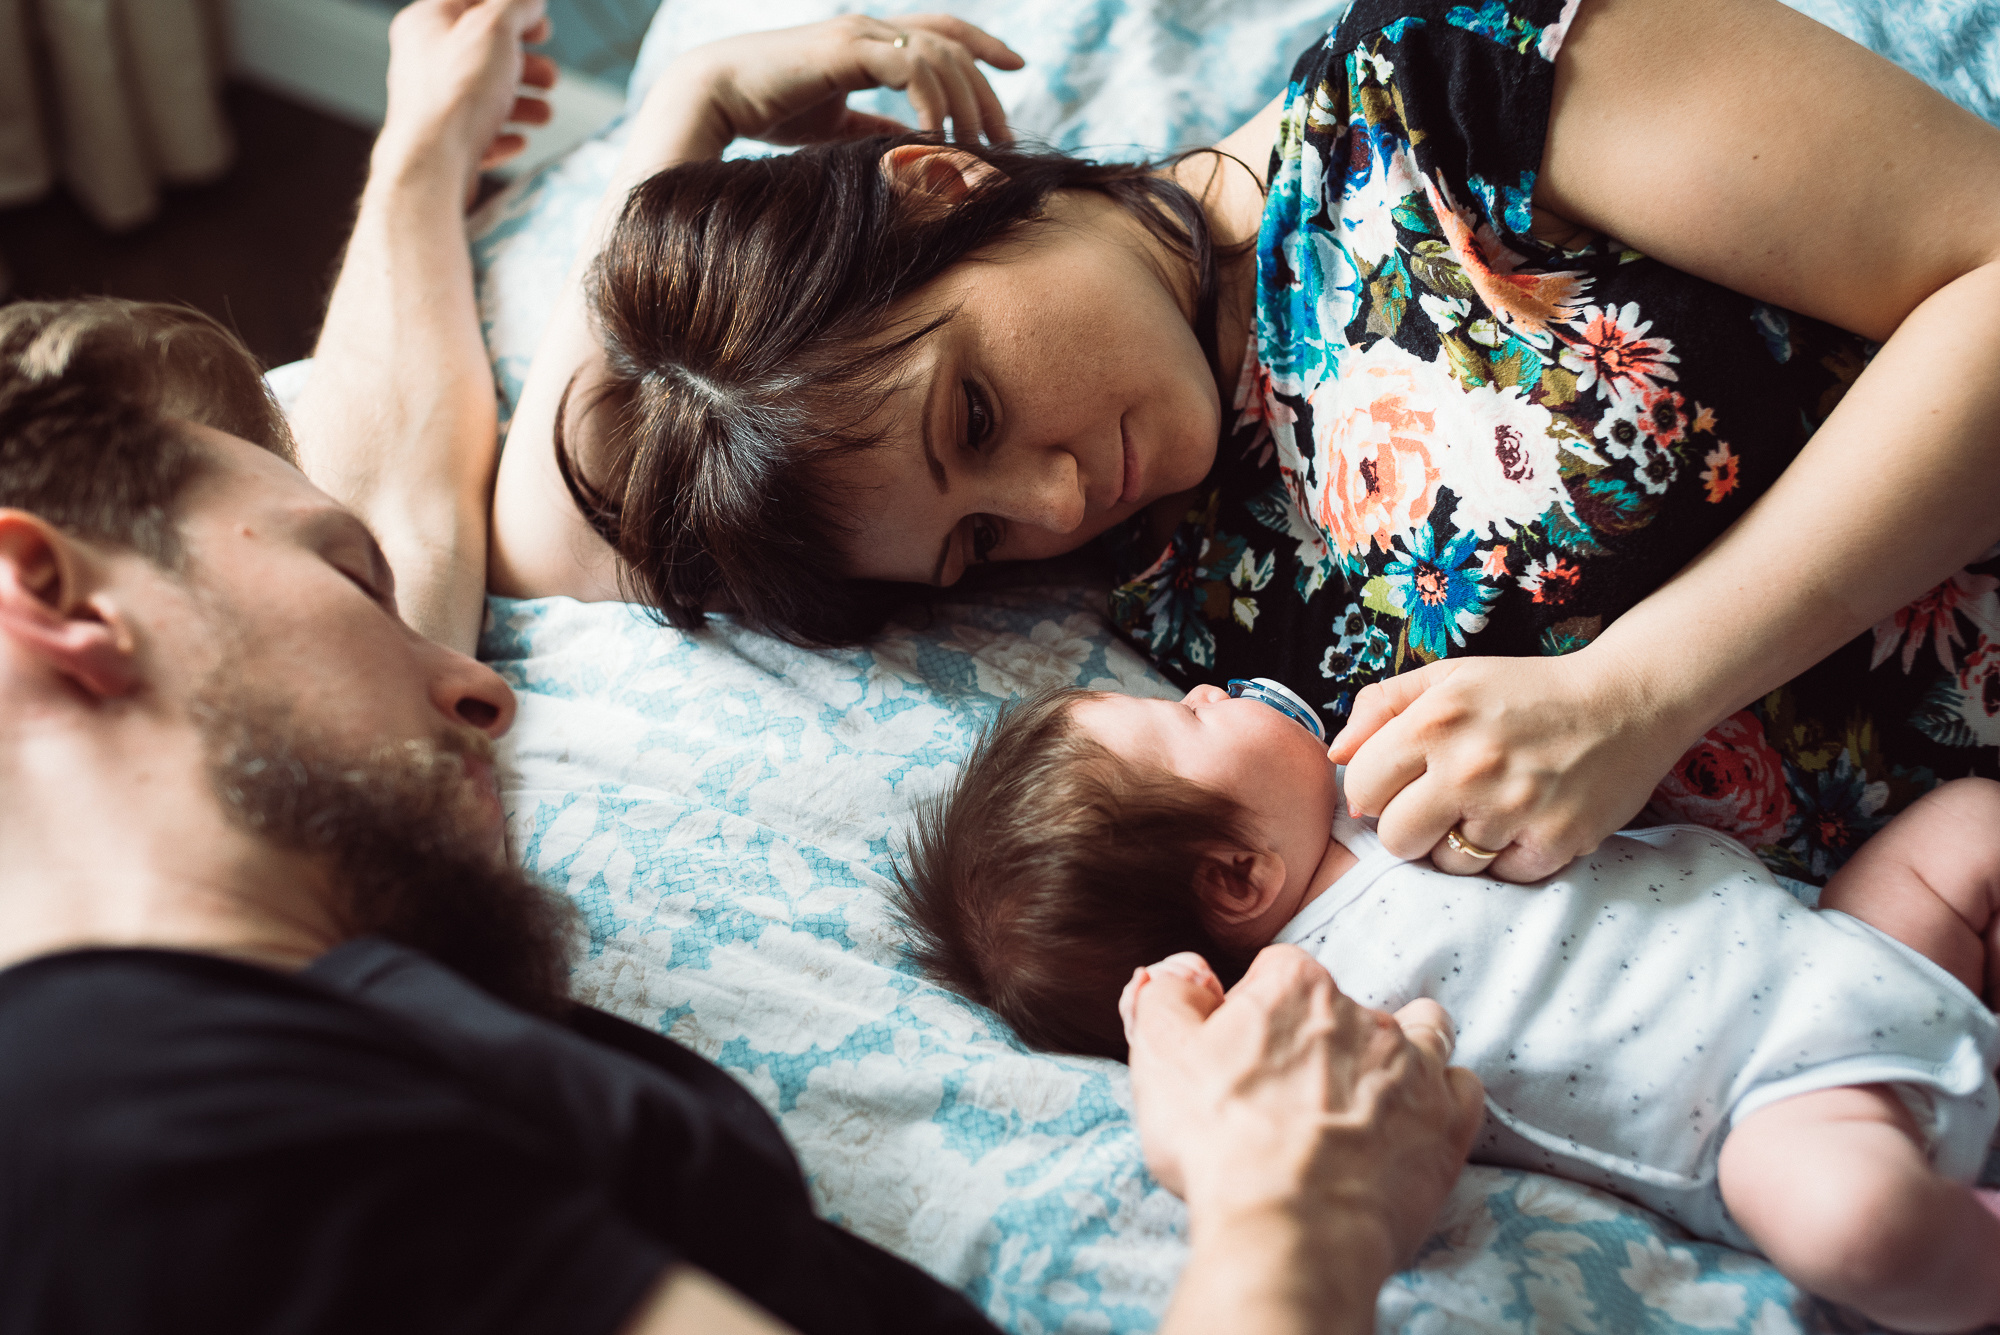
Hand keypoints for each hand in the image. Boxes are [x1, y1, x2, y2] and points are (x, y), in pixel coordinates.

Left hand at [380, 0, 557, 190]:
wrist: (434, 161)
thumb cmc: (457, 93)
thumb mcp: (495, 29)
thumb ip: (516, 6)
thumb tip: (530, 1)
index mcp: (427, 23)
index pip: (473, 1)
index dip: (512, 9)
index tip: (540, 25)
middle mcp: (424, 60)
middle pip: (484, 53)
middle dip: (525, 64)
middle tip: (549, 75)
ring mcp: (433, 102)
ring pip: (485, 94)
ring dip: (523, 103)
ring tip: (544, 113)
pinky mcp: (443, 140)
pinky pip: (479, 132)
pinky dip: (503, 133)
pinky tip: (518, 140)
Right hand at [670, 14, 1023, 149]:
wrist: (717, 94)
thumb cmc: (769, 110)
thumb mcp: (836, 125)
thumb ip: (873, 129)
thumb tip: (907, 148)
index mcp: (872, 40)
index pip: (942, 30)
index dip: (982, 45)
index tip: (1016, 66)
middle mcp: (872, 29)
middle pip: (952, 44)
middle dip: (986, 89)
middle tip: (1004, 137)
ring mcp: (860, 35)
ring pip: (938, 53)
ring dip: (965, 100)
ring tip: (975, 145)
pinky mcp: (846, 50)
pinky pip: (909, 65)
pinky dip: (932, 99)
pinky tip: (939, 132)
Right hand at [1120, 949, 1483, 1271]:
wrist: (1289, 1229)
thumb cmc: (1221, 1145)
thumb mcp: (1160, 1059)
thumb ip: (1166, 998)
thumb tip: (1181, 975)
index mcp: (1294, 986)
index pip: (1276, 974)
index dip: (1256, 1014)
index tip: (1245, 1058)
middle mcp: (1362, 1012)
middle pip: (1344, 1007)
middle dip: (1321, 1039)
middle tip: (1291, 1095)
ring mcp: (1414, 1065)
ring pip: (1420, 1032)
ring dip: (1396, 1053)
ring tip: (1365, 1093)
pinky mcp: (1447, 1120)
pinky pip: (1461, 1086)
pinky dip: (1440, 1097)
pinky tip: (1412, 1121)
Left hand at [1328, 650, 1692, 881]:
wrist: (1627, 703)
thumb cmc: (1525, 691)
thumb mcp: (1449, 677)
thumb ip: (1381, 706)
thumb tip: (1335, 754)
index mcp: (1435, 720)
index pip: (1359, 787)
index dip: (1373, 790)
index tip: (1397, 784)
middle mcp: (1470, 766)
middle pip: (1395, 838)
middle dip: (1407, 827)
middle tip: (1437, 805)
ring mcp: (1514, 808)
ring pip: (1446, 864)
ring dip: (1458, 845)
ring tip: (1485, 810)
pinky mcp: (1555, 841)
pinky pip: (1500, 877)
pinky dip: (1505, 857)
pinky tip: (1520, 823)